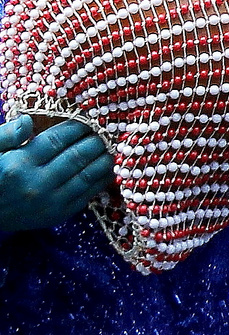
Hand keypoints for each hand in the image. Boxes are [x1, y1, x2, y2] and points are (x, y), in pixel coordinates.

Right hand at [0, 115, 113, 231]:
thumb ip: (6, 135)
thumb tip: (28, 120)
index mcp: (18, 165)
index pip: (56, 140)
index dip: (77, 127)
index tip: (90, 119)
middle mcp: (36, 184)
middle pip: (77, 157)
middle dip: (96, 141)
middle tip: (108, 130)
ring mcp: (49, 202)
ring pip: (87, 176)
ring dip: (104, 159)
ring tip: (113, 147)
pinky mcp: (57, 215)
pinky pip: (87, 195)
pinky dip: (102, 180)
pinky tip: (109, 168)